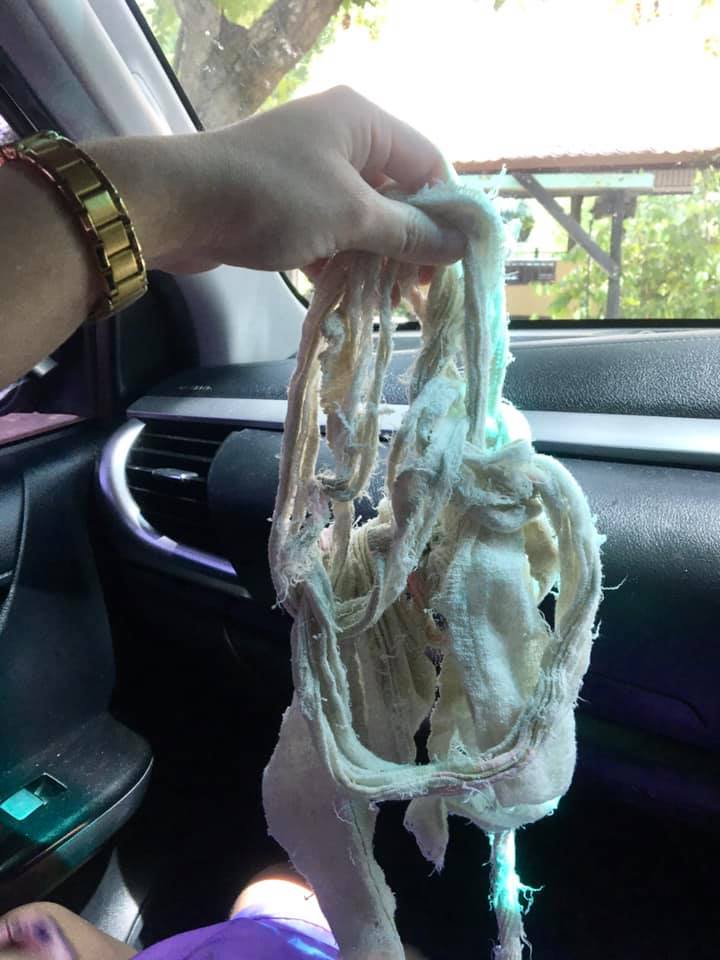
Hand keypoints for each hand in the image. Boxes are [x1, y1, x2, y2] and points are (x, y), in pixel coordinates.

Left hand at [91, 87, 465, 275]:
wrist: (178, 206)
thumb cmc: (272, 197)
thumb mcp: (351, 216)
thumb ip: (408, 232)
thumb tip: (459, 246)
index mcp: (363, 122)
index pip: (428, 163)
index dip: (447, 212)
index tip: (456, 260)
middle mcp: (341, 139)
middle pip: (397, 193)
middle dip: (411, 242)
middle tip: (422, 288)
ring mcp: (311, 173)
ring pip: (364, 219)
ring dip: (378, 259)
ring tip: (392, 300)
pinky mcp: (287, 205)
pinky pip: (332, 233)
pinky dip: (343, 262)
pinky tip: (352, 296)